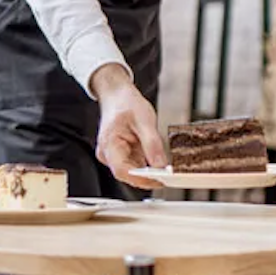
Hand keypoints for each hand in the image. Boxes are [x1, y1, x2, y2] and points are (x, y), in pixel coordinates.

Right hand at [90, 63, 167, 187]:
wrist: (117, 94)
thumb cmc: (126, 103)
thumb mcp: (144, 120)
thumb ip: (152, 144)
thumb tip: (161, 166)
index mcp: (109, 144)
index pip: (123, 171)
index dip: (142, 179)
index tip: (160, 180)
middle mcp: (107, 153)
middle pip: (128, 174)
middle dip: (148, 176)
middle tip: (168, 175)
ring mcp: (112, 155)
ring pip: (132, 171)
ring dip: (148, 170)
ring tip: (164, 166)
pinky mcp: (120, 155)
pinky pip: (134, 165)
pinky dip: (146, 164)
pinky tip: (156, 159)